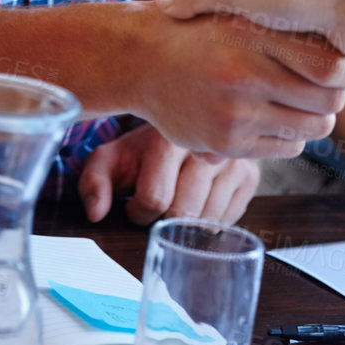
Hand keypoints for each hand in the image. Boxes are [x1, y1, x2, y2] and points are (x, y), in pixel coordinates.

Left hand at [78, 125, 259, 225]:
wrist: (181, 122)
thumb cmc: (144, 149)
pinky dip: (210, 220)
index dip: (137, 212)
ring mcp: (234, 159)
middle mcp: (207, 145)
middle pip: (184, 213)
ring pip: (207, 222)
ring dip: (187, 223)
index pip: (154, 199)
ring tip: (178, 197)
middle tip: (158, 203)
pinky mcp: (251, 175)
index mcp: (169, 137)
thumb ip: (93, 183)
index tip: (134, 202)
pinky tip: (199, 198)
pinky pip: (228, 221)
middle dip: (164, 219)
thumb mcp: (111, 158)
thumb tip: (96, 213)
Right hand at [129, 0, 344, 158]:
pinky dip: (290, 134)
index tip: (343, 57)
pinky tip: (275, 114)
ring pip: (312, 128)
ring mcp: (235, 114)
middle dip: (335, 93)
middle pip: (327, 100)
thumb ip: (282, 14)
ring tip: (300, 97)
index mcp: (251, 32)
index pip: (326, 65)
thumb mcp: (237, 3)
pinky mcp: (227, 144)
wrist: (144, 59)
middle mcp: (244, 74)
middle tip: (328, 81)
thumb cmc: (203, 26)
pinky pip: (287, 147)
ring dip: (314, 115)